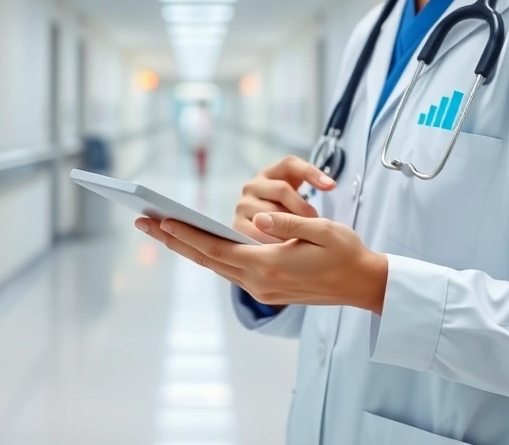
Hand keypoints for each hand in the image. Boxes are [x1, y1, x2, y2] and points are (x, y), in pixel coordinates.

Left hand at [136, 212, 387, 312]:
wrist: (365, 285)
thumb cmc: (347, 252)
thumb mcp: (321, 229)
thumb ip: (285, 223)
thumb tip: (256, 219)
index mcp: (269, 266)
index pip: (215, 247)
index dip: (185, 233)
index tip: (159, 220)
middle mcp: (260, 282)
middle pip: (206, 259)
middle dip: (173, 240)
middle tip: (143, 222)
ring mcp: (263, 289)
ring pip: (216, 266)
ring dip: (188, 248)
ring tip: (163, 230)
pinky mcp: (268, 290)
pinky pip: (230, 270)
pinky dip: (210, 256)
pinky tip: (198, 244)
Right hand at [233, 156, 336, 242]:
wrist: (267, 238)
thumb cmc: (291, 217)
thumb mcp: (300, 200)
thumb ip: (310, 187)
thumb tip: (330, 185)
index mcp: (270, 173)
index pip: (290, 164)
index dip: (311, 172)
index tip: (332, 186)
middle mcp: (252, 186)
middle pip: (282, 189)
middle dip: (302, 207)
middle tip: (316, 223)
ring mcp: (242, 205)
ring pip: (270, 211)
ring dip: (288, 225)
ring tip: (302, 238)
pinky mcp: (237, 226)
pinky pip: (258, 233)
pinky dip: (273, 241)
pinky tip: (286, 249)